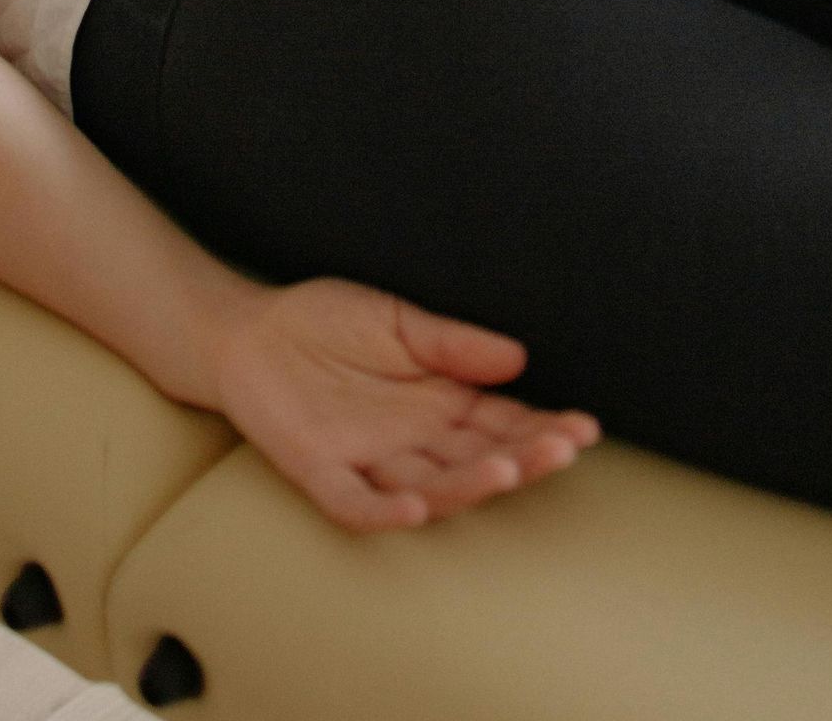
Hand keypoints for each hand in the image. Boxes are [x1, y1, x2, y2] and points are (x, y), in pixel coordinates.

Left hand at [209, 274, 599, 533]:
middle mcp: (411, 440)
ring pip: (429, 487)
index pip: (502, 423)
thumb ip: (454, 342)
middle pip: (476, 460)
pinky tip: (415, 508)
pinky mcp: (318, 471)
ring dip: (469, 484)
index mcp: (438, 402)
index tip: (583, 427)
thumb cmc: (326, 323)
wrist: (248, 331)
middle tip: (563, 448)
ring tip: (509, 470)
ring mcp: (367, 460)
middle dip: (523, 456)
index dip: (542, 427)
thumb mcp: (400, 320)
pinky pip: (355, 504)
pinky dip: (384, 511)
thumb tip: (519, 357)